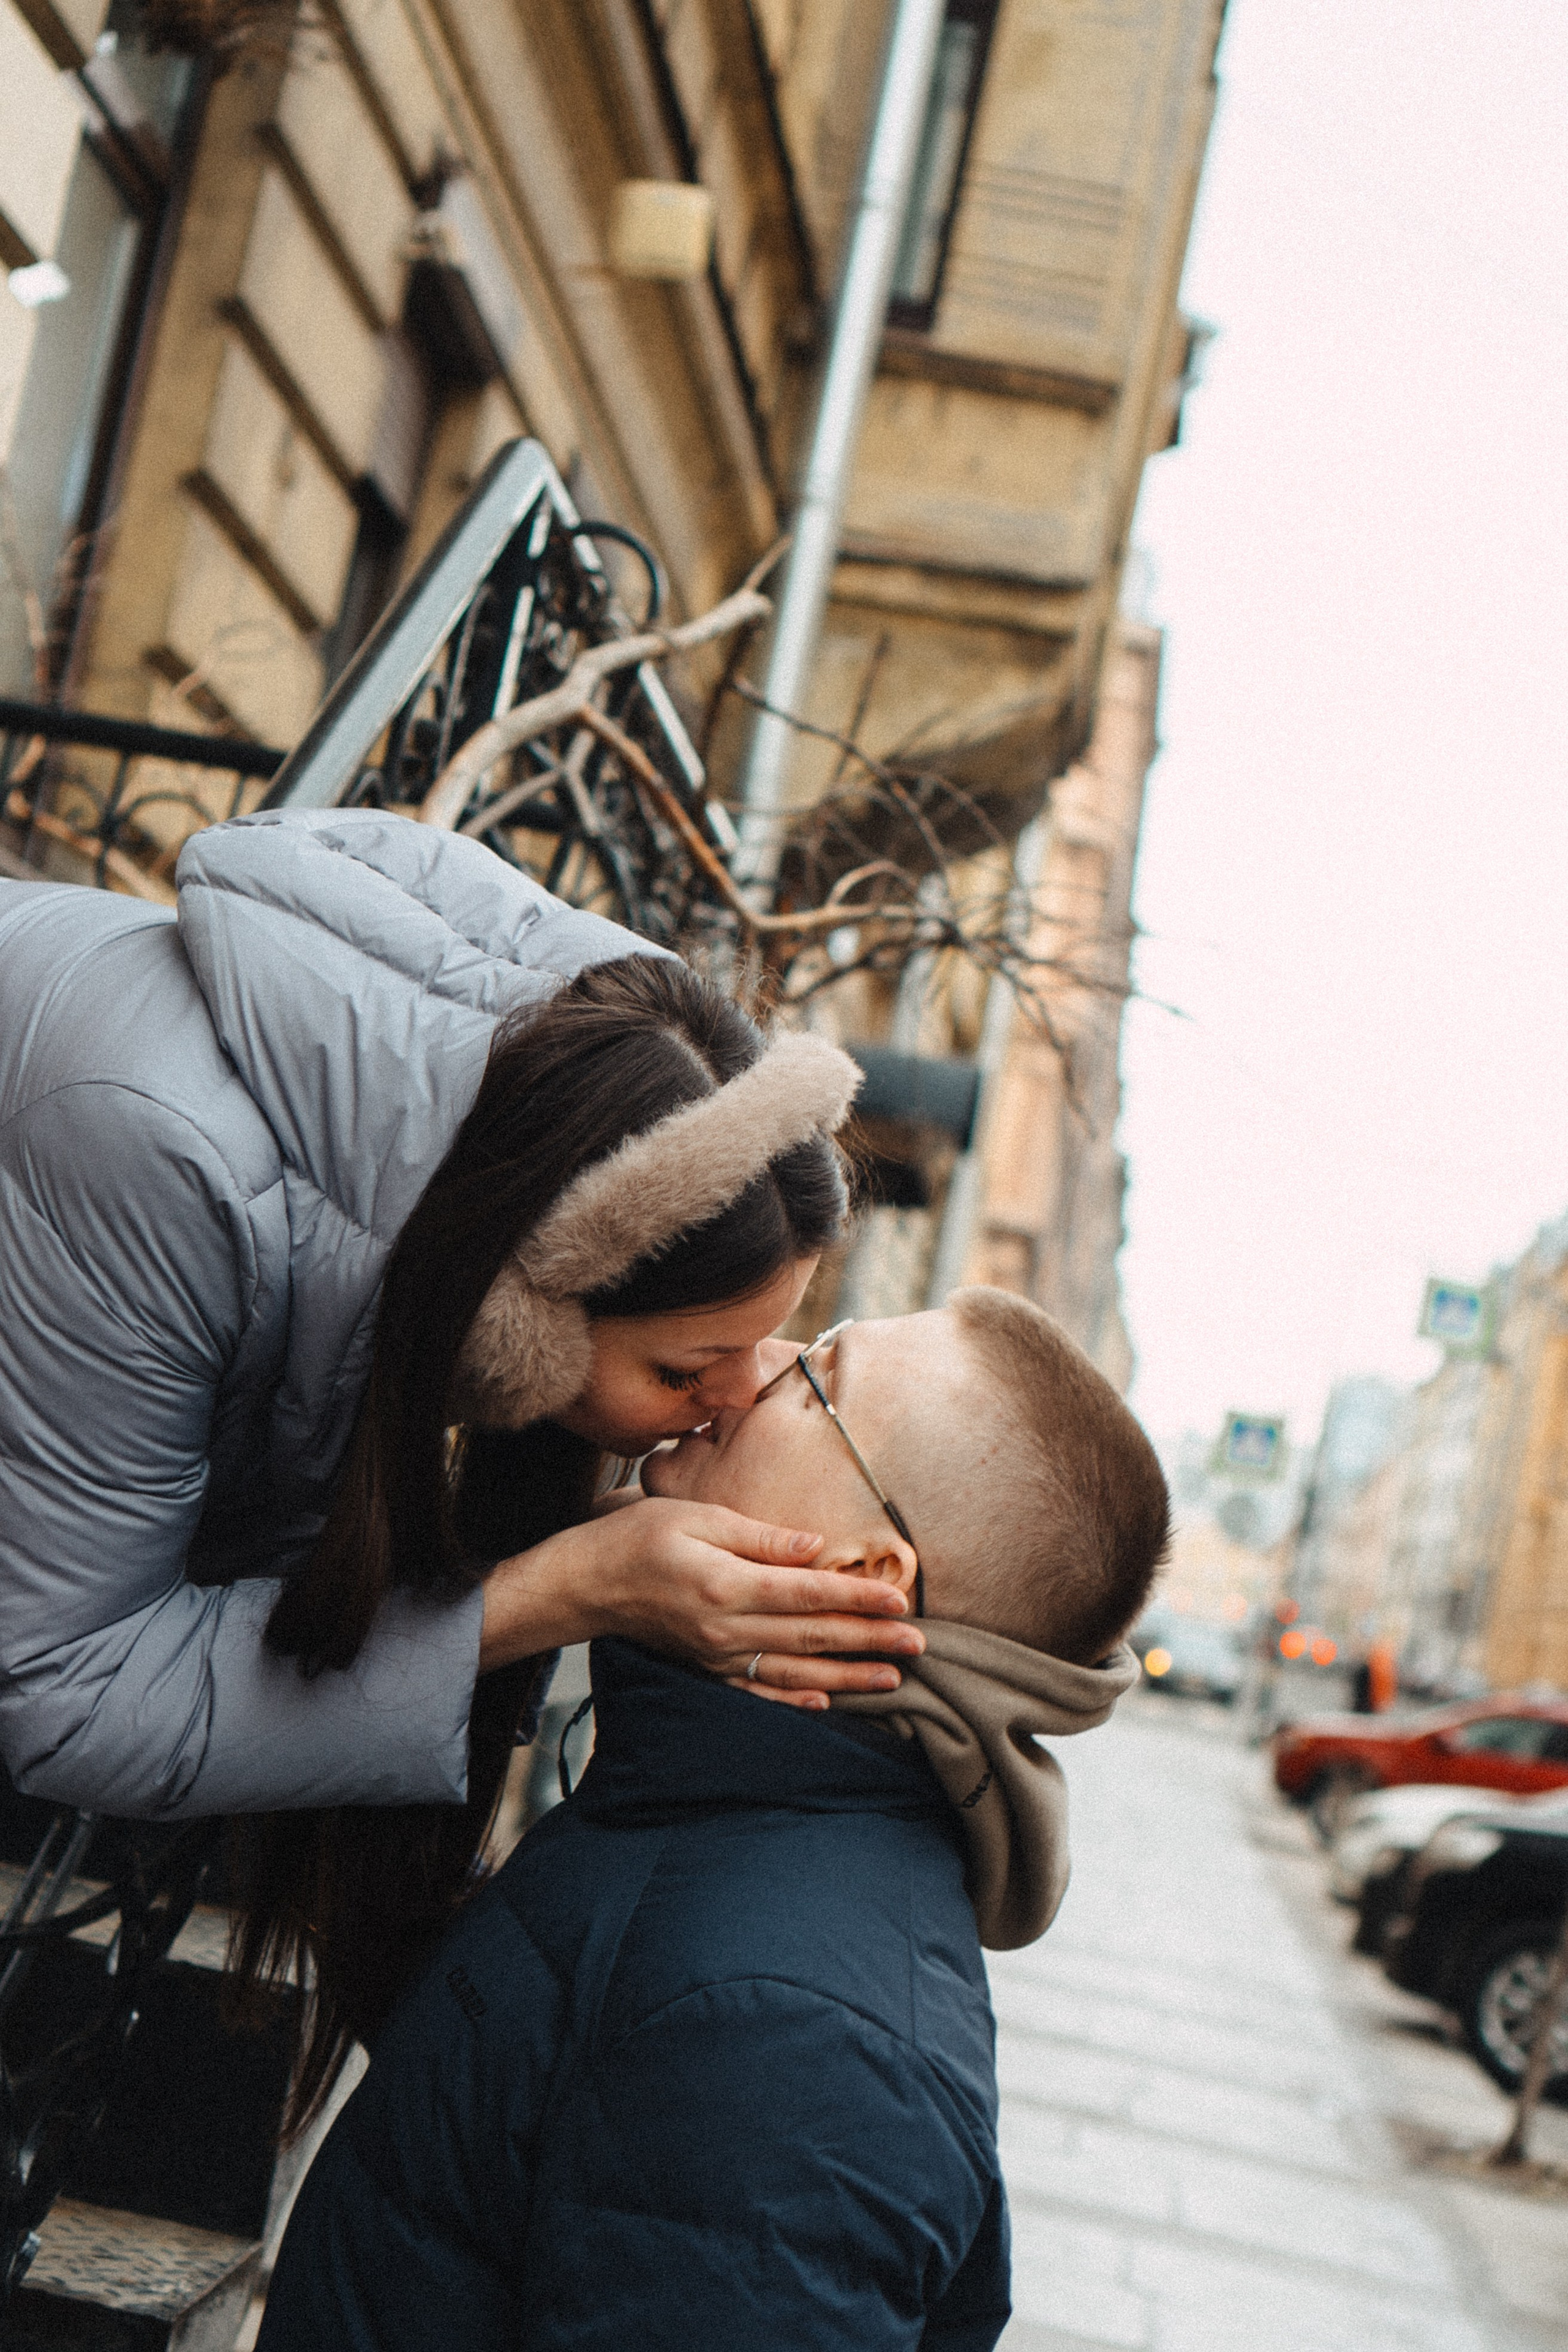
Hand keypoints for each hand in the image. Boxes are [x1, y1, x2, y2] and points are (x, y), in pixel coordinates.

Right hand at [479, 1496, 922, 1707]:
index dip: (858, 1598)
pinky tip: (825, 1700)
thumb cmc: (638, 1537)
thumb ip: (760, 1536)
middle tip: (919, 1644)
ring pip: (795, 1669)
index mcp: (727, 1584)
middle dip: (870, 1640)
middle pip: (812, 1635)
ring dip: (847, 1675)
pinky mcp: (706, 1669)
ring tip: (892, 1679)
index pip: (809, 1594)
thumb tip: (817, 1547)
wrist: (586, 1584)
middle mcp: (726, 1628)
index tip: (901, 1600)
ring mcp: (716, 1656)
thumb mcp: (698, 1515)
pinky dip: (795, 1697)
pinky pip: (758, 1690)